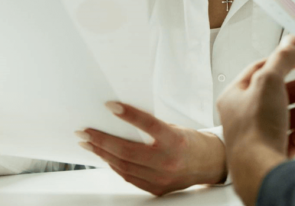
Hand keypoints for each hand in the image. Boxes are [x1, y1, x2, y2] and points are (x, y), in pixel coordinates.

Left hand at [77, 103, 225, 195]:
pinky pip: (129, 177)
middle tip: (85, 132)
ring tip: (89, 144)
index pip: (148, 124)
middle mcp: (168, 161)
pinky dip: (115, 165)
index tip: (110, 106)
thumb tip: (122, 120)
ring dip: (103, 153)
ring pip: (124, 166)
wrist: (209, 164)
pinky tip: (106, 156)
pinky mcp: (156, 188)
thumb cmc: (191, 142)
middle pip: (127, 150)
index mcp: (175, 141)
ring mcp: (161, 178)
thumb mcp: (175, 128)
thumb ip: (151, 128)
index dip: (128, 114)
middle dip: (102, 140)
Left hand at [217, 35, 294, 205]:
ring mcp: (257, 136)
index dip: (283, 59)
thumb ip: (281, 59)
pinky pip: (288, 139)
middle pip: (279, 93)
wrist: (259, 171)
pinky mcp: (269, 154)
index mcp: (236, 96)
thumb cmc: (255, 130)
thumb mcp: (269, 82)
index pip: (261, 70)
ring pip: (286, 117)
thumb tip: (289, 42)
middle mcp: (244, 116)